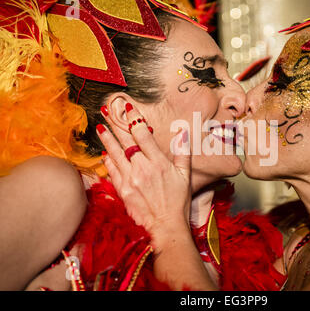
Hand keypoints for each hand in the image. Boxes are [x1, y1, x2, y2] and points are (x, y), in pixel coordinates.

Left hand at [96, 103, 191, 243]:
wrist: (165, 225)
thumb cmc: (178, 201)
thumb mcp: (186, 176)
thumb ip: (183, 153)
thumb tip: (182, 133)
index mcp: (159, 163)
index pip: (143, 135)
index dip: (134, 119)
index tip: (128, 108)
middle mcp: (142, 168)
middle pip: (126, 141)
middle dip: (116, 124)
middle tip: (107, 111)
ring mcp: (130, 179)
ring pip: (115, 154)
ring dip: (107, 139)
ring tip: (100, 127)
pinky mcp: (122, 190)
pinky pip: (112, 171)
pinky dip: (108, 161)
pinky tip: (104, 153)